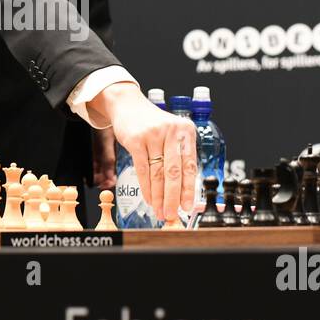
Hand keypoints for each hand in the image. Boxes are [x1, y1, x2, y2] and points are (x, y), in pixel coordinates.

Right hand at [90, 83, 196, 224]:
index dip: (189, 189)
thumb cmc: (153, 124)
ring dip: (159, 196)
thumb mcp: (172, 134)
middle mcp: (172, 131)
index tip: (188, 206)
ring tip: (160, 211)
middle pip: (174, 172)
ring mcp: (153, 135)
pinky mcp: (136, 140)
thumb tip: (183, 191)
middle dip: (173, 197)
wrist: (129, 105)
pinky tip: (149, 199)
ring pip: (158, 173)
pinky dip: (146, 188)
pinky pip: (142, 170)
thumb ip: (179, 156)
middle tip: (172, 214)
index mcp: (186, 131)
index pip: (190, 165)